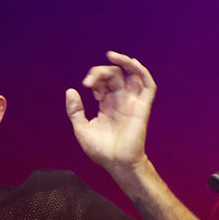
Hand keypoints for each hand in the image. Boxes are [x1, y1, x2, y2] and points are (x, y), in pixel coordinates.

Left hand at [66, 51, 155, 170]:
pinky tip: (132, 63)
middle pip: (114, 74)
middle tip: (90, 80)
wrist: (117, 164)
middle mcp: (120, 100)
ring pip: (132, 74)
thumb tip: (70, 91)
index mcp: (107, 104)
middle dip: (101, 72)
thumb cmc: (101, 150)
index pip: (102, 81)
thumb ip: (75, 111)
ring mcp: (132, 102)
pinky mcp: (142, 107)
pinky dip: (142, 72)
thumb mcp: (82, 129)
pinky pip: (148, 85)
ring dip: (124, 62)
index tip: (85, 85)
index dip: (94, 77)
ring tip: (112, 55)